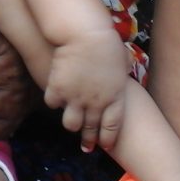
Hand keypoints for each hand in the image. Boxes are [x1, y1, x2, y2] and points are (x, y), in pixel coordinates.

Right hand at [44, 29, 129, 151]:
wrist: (85, 34)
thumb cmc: (108, 41)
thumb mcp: (124, 58)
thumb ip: (124, 68)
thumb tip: (126, 67)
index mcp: (115, 97)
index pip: (112, 126)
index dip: (107, 138)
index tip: (104, 144)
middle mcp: (95, 103)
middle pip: (91, 129)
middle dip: (89, 140)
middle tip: (86, 146)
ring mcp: (75, 98)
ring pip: (71, 124)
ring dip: (71, 123)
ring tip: (72, 122)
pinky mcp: (58, 89)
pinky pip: (53, 103)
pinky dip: (54, 101)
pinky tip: (56, 97)